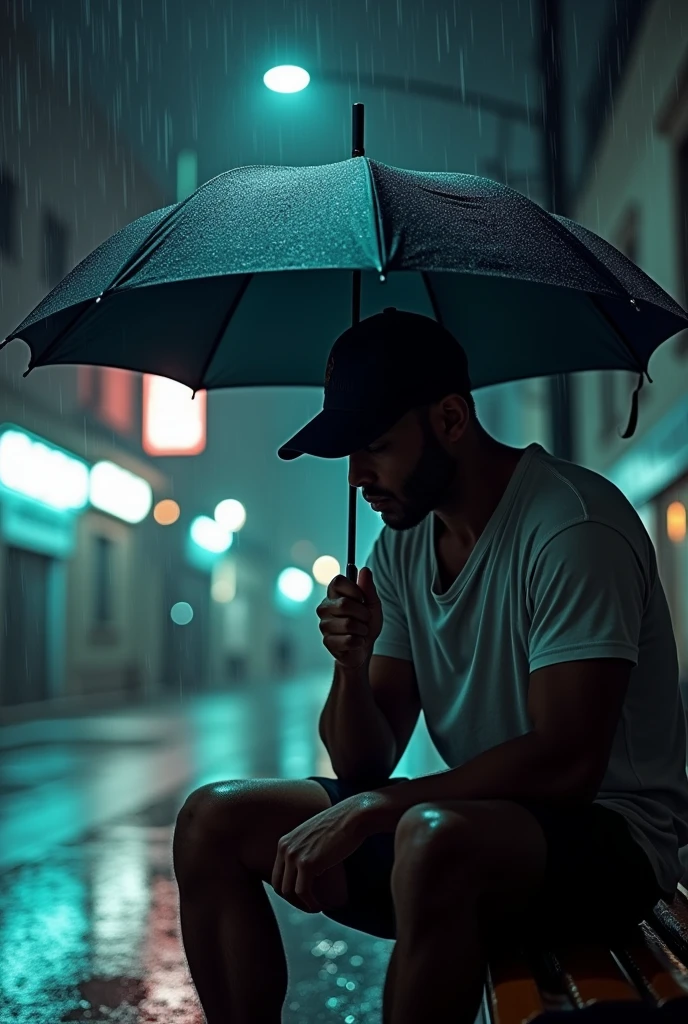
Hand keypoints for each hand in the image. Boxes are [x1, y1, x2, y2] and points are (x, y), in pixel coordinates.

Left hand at [271, 794, 368, 912]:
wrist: (352, 817)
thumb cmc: (338, 827)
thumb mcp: (312, 838)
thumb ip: (303, 852)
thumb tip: (303, 874)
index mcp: (284, 842)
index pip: (277, 876)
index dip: (288, 891)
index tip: (303, 898)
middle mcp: (285, 848)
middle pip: (279, 886)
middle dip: (293, 901)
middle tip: (309, 906)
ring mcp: (294, 855)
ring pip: (289, 892)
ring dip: (302, 904)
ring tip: (315, 907)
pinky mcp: (308, 863)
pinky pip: (303, 892)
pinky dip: (310, 903)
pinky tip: (320, 906)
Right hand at [316, 568, 382, 670]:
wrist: (364, 647)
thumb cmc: (366, 622)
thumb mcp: (373, 604)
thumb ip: (368, 588)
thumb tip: (365, 570)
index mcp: (334, 594)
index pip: (337, 581)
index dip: (353, 589)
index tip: (361, 598)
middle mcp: (325, 607)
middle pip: (344, 604)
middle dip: (362, 613)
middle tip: (365, 618)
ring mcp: (324, 625)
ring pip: (348, 624)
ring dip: (362, 629)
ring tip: (361, 631)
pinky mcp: (327, 642)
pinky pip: (349, 640)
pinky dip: (359, 642)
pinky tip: (356, 642)